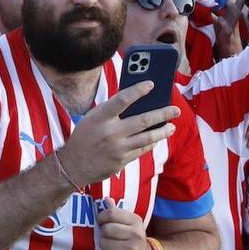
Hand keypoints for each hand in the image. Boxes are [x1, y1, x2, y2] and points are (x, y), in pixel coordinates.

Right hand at [55, 83, 177, 187]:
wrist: (72, 166)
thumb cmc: (84, 137)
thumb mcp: (92, 119)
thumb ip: (111, 111)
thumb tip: (138, 102)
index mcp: (100, 117)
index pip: (122, 99)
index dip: (138, 90)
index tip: (152, 84)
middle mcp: (110, 132)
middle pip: (143, 120)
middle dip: (162, 113)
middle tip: (176, 110)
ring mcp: (117, 148)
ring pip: (148, 138)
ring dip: (162, 131)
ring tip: (172, 126)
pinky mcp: (122, 161)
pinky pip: (142, 149)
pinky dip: (151, 143)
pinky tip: (157, 138)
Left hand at [94, 204, 151, 249]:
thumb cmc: (132, 236)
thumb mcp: (129, 222)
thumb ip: (116, 211)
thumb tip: (106, 199)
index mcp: (135, 221)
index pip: (111, 213)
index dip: (101, 217)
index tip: (101, 221)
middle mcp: (135, 234)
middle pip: (106, 229)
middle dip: (103, 233)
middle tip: (107, 235)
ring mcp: (132, 248)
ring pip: (104, 243)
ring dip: (104, 245)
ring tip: (111, 245)